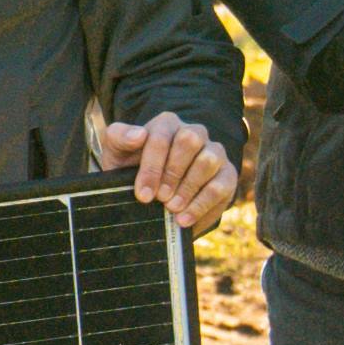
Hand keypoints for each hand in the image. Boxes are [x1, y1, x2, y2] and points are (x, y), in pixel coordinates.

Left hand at [93, 109, 238, 232]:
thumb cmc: (131, 170)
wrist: (152, 196)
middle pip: (189, 140)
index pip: (161, 136)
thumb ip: (119, 138)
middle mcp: (194, 132)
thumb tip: (139, 135)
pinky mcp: (227, 174)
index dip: (152, 166)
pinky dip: (202, 205)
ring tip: (172, 209)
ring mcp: (214, 152)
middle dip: (173, 173)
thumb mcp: (117, 155)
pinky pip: (221, 186)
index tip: (143, 194)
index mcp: (167, 124)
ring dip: (189, 188)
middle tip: (160, 199)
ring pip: (208, 160)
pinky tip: (184, 220)